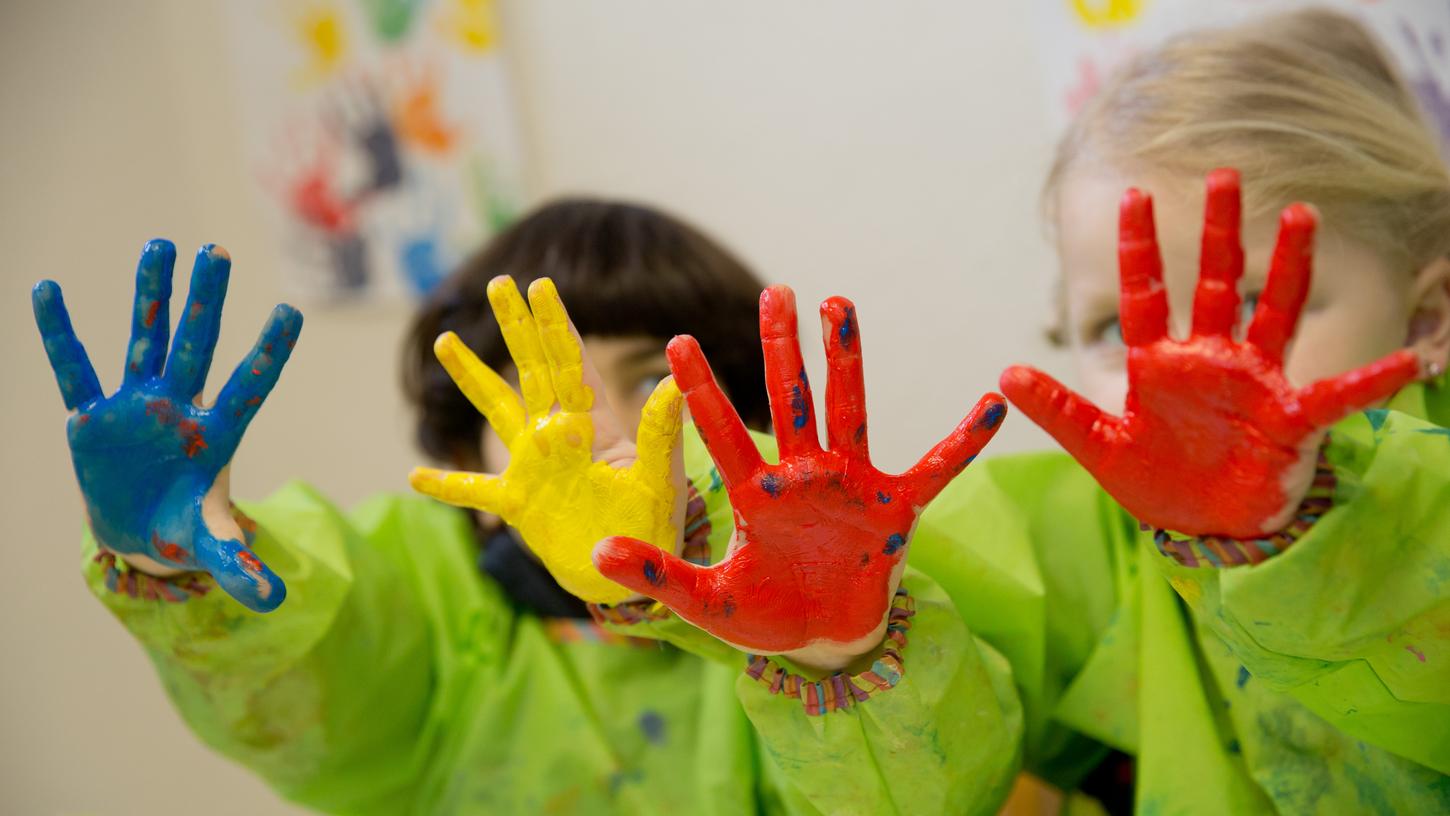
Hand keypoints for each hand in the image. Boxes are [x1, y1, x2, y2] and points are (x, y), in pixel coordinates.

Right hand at [33, 241, 302, 611]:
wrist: (138, 530)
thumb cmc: (183, 529)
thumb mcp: (212, 547)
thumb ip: (241, 568)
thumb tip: (274, 601)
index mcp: (217, 436)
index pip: (249, 388)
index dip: (268, 355)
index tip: (291, 313)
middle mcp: (180, 408)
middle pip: (197, 347)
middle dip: (205, 302)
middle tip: (217, 250)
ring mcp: (136, 406)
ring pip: (144, 340)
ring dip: (150, 295)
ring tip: (160, 244)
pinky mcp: (92, 416)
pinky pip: (75, 368)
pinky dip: (60, 333)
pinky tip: (47, 290)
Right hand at [409, 276, 684, 604]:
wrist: (632, 575)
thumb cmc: (654, 526)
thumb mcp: (659, 477)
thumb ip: (660, 431)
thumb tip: (672, 379)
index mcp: (593, 425)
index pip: (570, 364)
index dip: (554, 325)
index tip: (540, 285)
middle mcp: (560, 436)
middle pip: (532, 370)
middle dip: (516, 327)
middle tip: (498, 283)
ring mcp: (534, 466)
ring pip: (496, 410)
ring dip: (472, 376)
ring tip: (446, 340)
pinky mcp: (518, 503)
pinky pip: (474, 488)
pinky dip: (446, 484)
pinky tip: (414, 475)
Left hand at [594, 286, 1005, 668]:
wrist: (824, 642)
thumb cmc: (768, 616)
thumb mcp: (706, 603)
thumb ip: (658, 575)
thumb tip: (596, 553)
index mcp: (756, 494)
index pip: (722, 431)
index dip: (701, 390)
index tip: (676, 342)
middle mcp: (803, 476)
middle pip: (790, 399)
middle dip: (781, 346)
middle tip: (774, 289)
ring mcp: (850, 487)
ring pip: (849, 411)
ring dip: (846, 360)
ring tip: (839, 304)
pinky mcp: (893, 510)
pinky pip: (934, 469)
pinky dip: (963, 441)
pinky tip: (993, 404)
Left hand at [1001, 169, 1419, 537]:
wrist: (1202, 526)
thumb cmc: (1156, 480)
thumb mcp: (1099, 447)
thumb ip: (1059, 410)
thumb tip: (1004, 374)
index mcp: (1161, 363)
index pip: (1146, 295)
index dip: (1140, 249)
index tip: (1132, 196)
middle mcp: (1211, 359)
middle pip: (1217, 283)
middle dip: (1221, 233)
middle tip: (1226, 175)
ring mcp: (1254, 383)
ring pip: (1274, 312)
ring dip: (1289, 267)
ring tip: (1303, 215)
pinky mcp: (1288, 420)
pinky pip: (1334, 396)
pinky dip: (1370, 382)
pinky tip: (1410, 363)